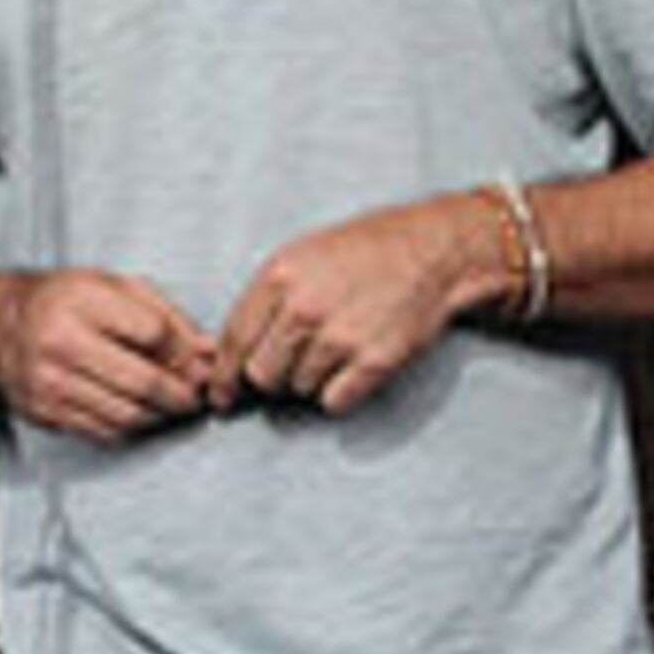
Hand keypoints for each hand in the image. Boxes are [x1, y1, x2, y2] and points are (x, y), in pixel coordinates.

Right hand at [0, 268, 225, 438]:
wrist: (1, 328)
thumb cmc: (63, 302)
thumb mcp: (114, 287)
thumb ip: (165, 316)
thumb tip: (206, 352)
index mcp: (81, 302)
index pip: (153, 333)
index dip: (184, 352)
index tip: (196, 360)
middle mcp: (60, 343)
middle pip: (143, 381)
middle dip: (180, 393)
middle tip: (193, 394)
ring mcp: (50, 383)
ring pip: (127, 414)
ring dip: (160, 415)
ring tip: (170, 404)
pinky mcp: (46, 412)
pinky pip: (103, 431)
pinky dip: (131, 427)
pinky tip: (139, 412)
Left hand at [214, 195, 492, 416]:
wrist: (433, 251)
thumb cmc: (364, 252)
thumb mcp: (301, 257)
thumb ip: (264, 301)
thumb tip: (227, 351)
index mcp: (279, 277)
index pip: (234, 341)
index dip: (223, 376)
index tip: (221, 395)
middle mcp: (304, 309)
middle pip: (262, 375)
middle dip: (273, 375)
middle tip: (296, 359)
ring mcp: (340, 337)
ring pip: (299, 389)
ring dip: (311, 380)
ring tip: (337, 348)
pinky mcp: (374, 361)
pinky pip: (334, 402)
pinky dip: (341, 393)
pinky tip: (354, 366)